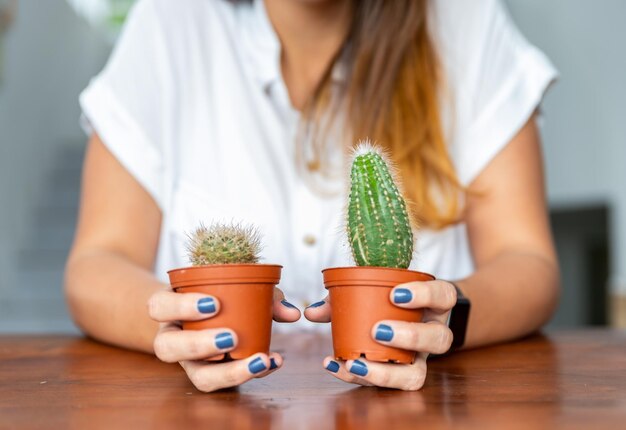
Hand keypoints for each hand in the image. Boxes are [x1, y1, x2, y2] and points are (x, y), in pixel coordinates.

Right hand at [147, 286, 300, 391]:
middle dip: (199, 345)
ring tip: (260, 359)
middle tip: (232, 337)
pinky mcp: (208, 375)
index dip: (181, 307)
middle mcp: (172, 337)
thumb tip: (291, 313)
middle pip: (167, 348)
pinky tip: (274, 361)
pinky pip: (225, 382)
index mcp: (168, 308)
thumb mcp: (235, 286)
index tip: (215, 304)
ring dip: (228, 371)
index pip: (159, 307)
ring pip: (196, 376)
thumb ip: (263, 295)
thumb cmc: (220, 294)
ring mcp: (188, 361)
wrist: (206, 314)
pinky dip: (251, 372)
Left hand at [305, 280, 455, 390]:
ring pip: (418, 374)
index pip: (444, 295)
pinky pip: (390, 386)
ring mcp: (421, 359)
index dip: (425, 295)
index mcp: (433, 304)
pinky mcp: (403, 376)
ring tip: (354, 362)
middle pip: (440, 339)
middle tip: (378, 331)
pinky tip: (337, 367)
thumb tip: (312, 313)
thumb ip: (343, 297)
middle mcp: (434, 332)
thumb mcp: (371, 291)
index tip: (396, 294)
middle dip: (410, 337)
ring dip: (385, 373)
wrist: (400, 319)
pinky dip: (361, 378)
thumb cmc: (385, 301)